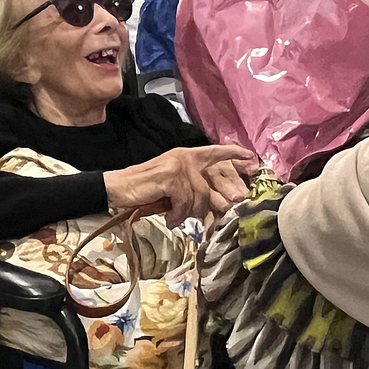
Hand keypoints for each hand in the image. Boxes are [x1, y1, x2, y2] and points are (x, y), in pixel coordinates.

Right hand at [105, 144, 255, 226]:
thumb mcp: (172, 189)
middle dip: (217, 201)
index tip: (252, 157)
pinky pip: (184, 201)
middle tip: (221, 214)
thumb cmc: (145, 190)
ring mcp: (177, 166)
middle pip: (211, 183)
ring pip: (199, 196)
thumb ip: (192, 190)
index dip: (233, 153)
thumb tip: (216, 205)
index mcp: (185, 156)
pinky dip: (178, 214)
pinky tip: (170, 217)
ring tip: (176, 217)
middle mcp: (183, 157)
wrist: (117, 189)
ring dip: (188, 212)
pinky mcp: (170, 177)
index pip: (214, 151)